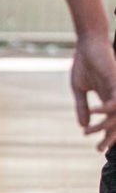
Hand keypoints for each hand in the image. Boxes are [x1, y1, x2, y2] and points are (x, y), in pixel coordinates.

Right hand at [71, 33, 115, 151]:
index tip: (96, 148)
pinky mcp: (115, 82)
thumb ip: (82, 107)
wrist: (89, 43)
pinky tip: (93, 113)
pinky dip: (103, 109)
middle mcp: (115, 97)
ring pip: (115, 115)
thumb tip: (83, 126)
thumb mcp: (79, 88)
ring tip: (89, 132)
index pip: (110, 122)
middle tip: (98, 149)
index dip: (104, 136)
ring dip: (103, 126)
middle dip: (108, 138)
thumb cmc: (84, 62)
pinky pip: (114, 102)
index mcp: (107, 99)